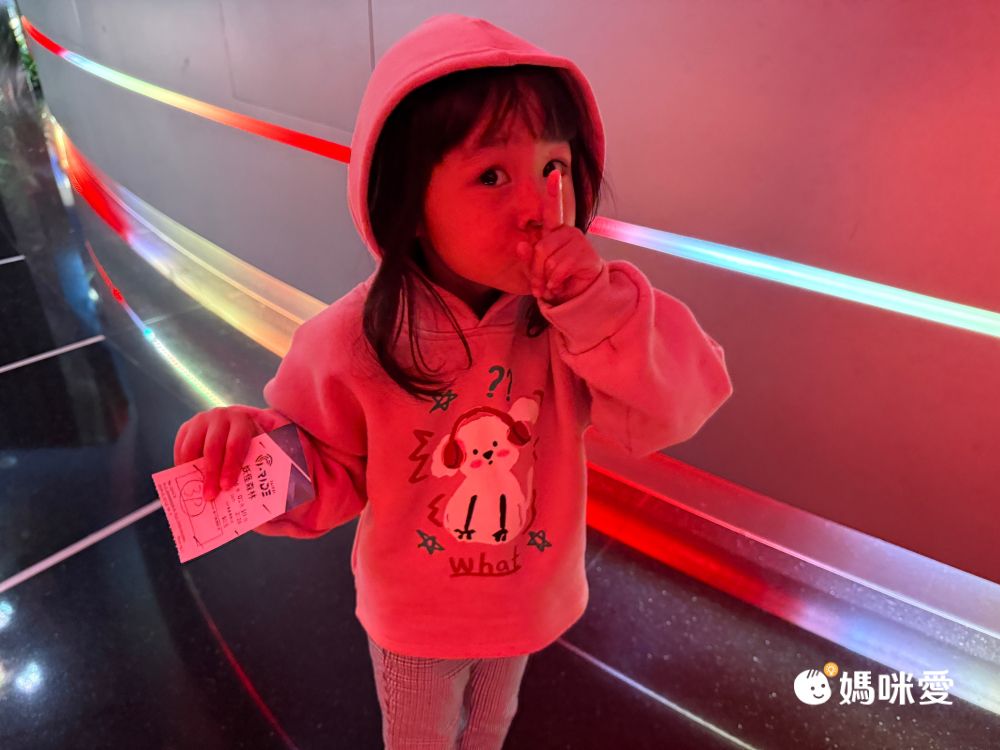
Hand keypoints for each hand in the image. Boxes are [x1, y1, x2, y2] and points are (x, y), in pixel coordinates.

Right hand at [173, 407, 262, 501]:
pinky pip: (180, 448)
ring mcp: (201, 420)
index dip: (230, 466)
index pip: (235, 444)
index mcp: (242, 420)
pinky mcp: (187, 427)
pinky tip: (187, 481)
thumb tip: (266, 492)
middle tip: (210, 496)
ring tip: (197, 492)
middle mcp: (220, 416)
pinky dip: (182, 466)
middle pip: (212, 447)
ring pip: (191, 448)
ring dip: (193, 472)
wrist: (236, 422)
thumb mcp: (260, 445)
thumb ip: (260, 460)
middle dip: (211, 474)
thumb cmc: (251, 441)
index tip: (227, 486)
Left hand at [516, 169, 604, 304]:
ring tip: (550, 285)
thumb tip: (521, 245)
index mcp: (555, 232)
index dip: (554, 192)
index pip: (553, 209)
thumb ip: (528, 259)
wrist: (577, 297)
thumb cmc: (555, 280)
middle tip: (538, 285)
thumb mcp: (536, 271)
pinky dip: (555, 282)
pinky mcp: (587, 256)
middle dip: (535, 270)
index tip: (555, 173)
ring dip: (545, 278)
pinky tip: (559, 285)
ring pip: (548, 260)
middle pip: (540, 248)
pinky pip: (559, 268)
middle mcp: (568, 232)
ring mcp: (579, 243)